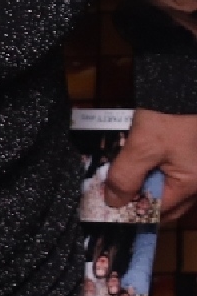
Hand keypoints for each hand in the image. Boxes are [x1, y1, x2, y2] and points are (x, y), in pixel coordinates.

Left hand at [105, 109, 196, 227]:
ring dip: (139, 178)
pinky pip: (164, 168)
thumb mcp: (143, 146)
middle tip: (110, 186)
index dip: (131, 210)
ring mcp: (191, 167)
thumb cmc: (168, 116)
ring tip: (117, 170)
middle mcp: (195, 182)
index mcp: (189, 186)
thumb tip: (113, 203)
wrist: (181, 83)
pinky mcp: (185, 153)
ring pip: (161, 183)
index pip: (157, 211)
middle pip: (160, 200)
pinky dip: (146, 165)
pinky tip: (131, 155)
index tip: (108, 204)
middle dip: (135, 194)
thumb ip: (126, 177)